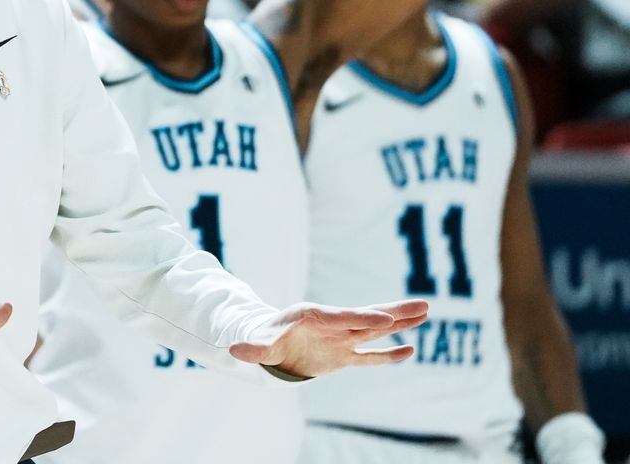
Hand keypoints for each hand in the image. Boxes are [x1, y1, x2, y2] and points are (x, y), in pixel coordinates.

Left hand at [229, 299, 428, 377]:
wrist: (271, 344)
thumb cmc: (266, 339)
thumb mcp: (259, 344)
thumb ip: (252, 348)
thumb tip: (234, 350)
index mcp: (314, 316)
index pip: (344, 318)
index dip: (364, 319)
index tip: (385, 319)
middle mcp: (333, 325)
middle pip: (367, 318)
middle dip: (393, 312)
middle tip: (421, 304)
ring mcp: (341, 339)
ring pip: (375, 332)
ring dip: (399, 324)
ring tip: (425, 312)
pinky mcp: (344, 355)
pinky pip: (370, 356)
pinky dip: (388, 355)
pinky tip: (410, 349)